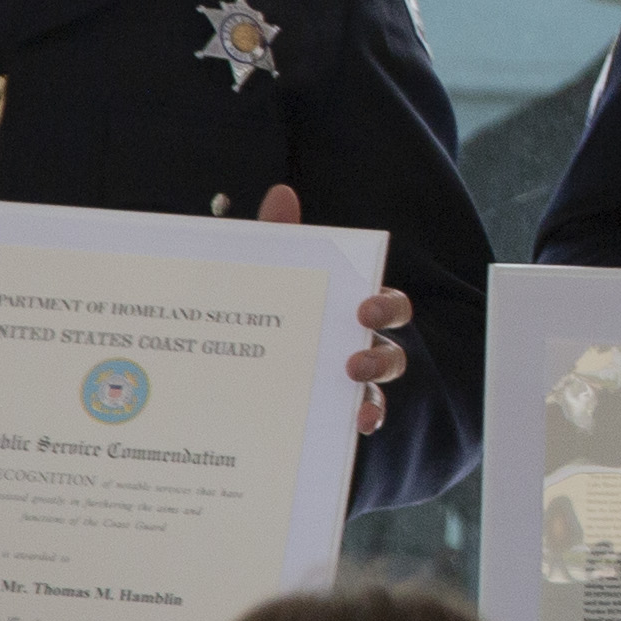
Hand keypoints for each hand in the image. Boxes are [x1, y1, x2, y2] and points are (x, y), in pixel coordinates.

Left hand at [255, 183, 412, 434]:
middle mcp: (358, 350)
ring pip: (378, 393)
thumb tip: (282, 194)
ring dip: (372, 396)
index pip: (387, 307)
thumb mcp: (268, 275)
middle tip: (353, 361)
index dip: (386, 307)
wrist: (228, 370)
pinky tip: (353, 427)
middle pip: (391, 355)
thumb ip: (278, 237)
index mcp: (349, 313)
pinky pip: (358, 423)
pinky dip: (363, 423)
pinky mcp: (331, 419)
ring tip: (352, 399)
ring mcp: (348, 389)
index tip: (364, 311)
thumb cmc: (266, 309)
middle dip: (380, 357)